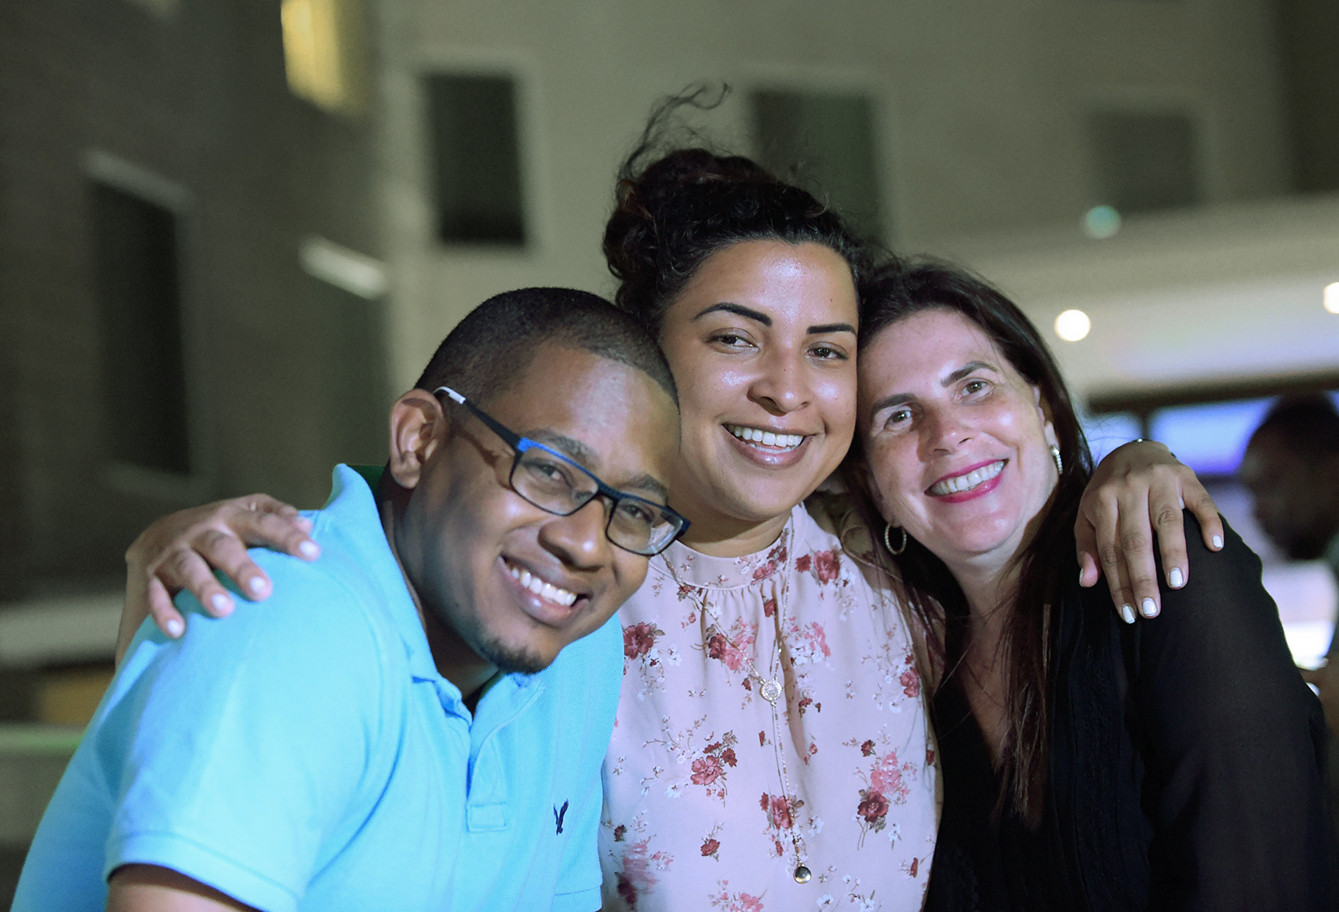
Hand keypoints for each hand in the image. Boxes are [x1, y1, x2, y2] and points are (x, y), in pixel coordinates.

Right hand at [117, 494, 316, 664]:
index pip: (264, 523)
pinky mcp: (152, 576)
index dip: (288, 536)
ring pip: (189, 567)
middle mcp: (202, 531)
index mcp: (232, 516)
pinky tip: (178, 630)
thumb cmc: (222, 528)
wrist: (158, 534)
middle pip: (223, 546)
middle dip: (242, 567)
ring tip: (223, 610)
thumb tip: (309, 525)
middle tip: (263, 591)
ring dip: (205, 587)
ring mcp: (174, 552)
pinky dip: (165, 612)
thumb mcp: (247, 513)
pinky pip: (155, 594)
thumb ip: (278, 516)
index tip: (313, 554)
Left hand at [1076, 440, 1223, 622]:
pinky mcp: (1187, 476)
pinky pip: (1201, 500)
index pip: (1110, 550)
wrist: (1132, 449)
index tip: (1129, 615)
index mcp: (1102, 501)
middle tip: (1152, 611)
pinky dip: (1209, 522)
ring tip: (1177, 584)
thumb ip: (1087, 547)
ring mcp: (1159, 481)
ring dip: (1173, 554)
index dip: (1118, 584)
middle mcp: (1129, 489)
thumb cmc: (1108, 493)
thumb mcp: (1087, 515)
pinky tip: (1216, 547)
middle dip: (1143, 578)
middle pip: (1136, 540)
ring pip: (1167, 521)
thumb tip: (1087, 583)